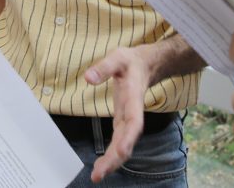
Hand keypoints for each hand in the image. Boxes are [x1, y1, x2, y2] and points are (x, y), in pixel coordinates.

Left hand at [84, 46, 147, 182]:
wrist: (145, 65)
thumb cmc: (130, 62)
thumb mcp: (117, 57)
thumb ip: (103, 67)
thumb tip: (88, 77)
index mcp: (133, 98)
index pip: (133, 121)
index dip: (129, 136)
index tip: (122, 151)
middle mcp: (133, 113)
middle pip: (127, 139)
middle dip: (115, 158)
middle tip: (99, 174)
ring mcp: (128, 119)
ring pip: (123, 144)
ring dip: (113, 161)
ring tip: (98, 175)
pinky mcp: (123, 122)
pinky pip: (118, 142)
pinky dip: (111, 155)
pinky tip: (102, 166)